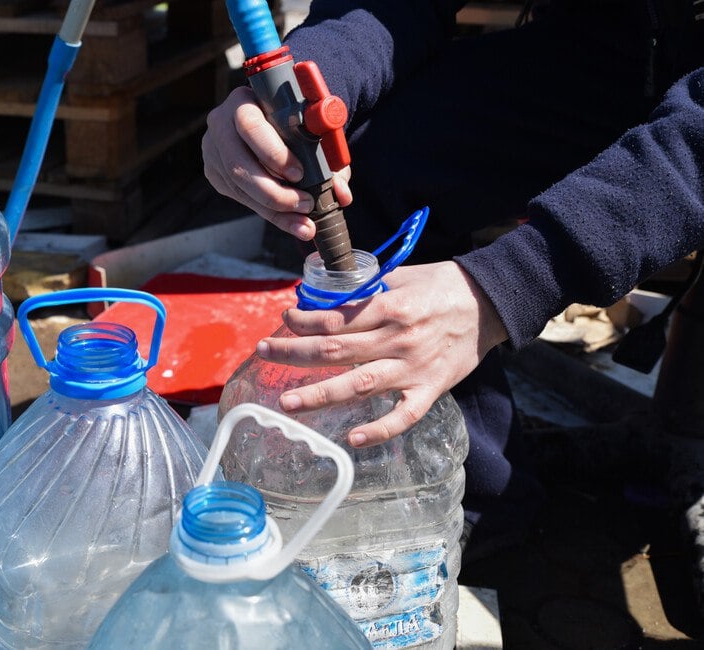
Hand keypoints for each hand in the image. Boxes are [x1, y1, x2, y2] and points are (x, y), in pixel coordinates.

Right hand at [202, 86, 352, 240]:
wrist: (270, 120)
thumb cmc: (292, 121)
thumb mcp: (311, 129)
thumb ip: (330, 158)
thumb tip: (341, 194)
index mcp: (243, 102)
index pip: (250, 126)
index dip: (273, 154)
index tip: (299, 174)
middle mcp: (220, 125)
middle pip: (238, 166)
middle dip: (274, 193)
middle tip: (305, 204)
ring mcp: (214, 151)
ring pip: (239, 188)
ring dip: (274, 210)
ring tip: (304, 222)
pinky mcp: (215, 173)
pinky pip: (239, 197)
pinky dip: (267, 212)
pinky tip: (290, 221)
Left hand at [255, 261, 508, 446]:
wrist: (491, 303)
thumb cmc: (441, 285)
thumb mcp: (401, 276)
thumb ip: (365, 291)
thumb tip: (324, 297)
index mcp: (388, 307)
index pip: (335, 319)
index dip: (304, 321)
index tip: (284, 320)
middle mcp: (396, 339)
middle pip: (335, 351)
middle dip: (294, 353)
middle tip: (263, 353)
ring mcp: (413, 369)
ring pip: (358, 385)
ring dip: (319, 395)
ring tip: (287, 403)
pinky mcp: (430, 390)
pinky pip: (402, 416)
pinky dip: (379, 430)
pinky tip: (353, 439)